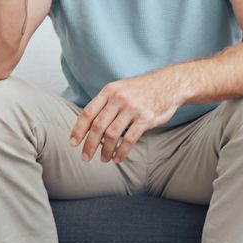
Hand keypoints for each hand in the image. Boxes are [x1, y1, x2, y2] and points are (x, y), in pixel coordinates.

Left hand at [70, 70, 185, 163]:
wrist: (169, 84)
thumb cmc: (141, 90)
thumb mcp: (120, 89)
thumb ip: (105, 103)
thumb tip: (88, 125)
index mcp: (109, 91)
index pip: (88, 112)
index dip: (78, 129)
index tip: (73, 143)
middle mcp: (119, 99)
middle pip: (98, 126)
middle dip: (89, 144)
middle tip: (85, 157)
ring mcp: (132, 108)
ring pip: (112, 134)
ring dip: (105, 150)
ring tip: (104, 159)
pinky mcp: (145, 118)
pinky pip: (129, 139)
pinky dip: (121, 151)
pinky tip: (118, 158)